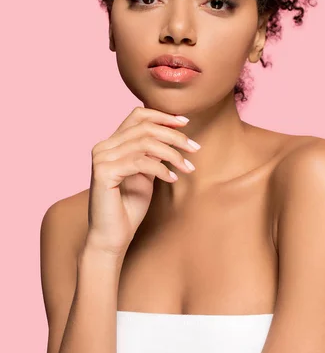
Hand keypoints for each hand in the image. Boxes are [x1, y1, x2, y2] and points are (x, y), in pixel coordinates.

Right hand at [84, 106, 199, 256]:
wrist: (112, 237)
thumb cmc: (129, 208)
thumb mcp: (146, 174)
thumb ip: (152, 154)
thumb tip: (172, 134)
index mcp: (111, 144)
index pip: (137, 115)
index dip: (162, 116)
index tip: (185, 123)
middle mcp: (103, 147)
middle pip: (145, 128)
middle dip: (174, 136)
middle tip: (195, 148)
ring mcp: (101, 158)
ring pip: (145, 143)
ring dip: (172, 154)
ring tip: (188, 167)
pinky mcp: (103, 172)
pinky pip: (139, 162)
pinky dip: (161, 168)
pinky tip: (172, 179)